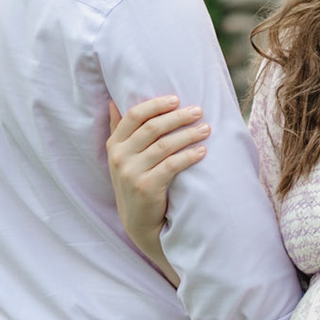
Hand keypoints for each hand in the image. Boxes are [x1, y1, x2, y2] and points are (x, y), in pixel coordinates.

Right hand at [105, 95, 210, 279]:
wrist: (138, 221)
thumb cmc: (135, 181)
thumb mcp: (121, 157)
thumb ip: (118, 129)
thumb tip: (112, 102)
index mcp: (114, 145)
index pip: (134, 115)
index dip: (156, 105)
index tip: (177, 99)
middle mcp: (119, 157)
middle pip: (152, 128)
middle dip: (178, 117)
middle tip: (199, 111)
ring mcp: (131, 173)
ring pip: (164, 146)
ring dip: (188, 135)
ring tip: (206, 129)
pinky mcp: (145, 187)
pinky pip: (172, 165)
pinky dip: (189, 156)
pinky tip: (203, 151)